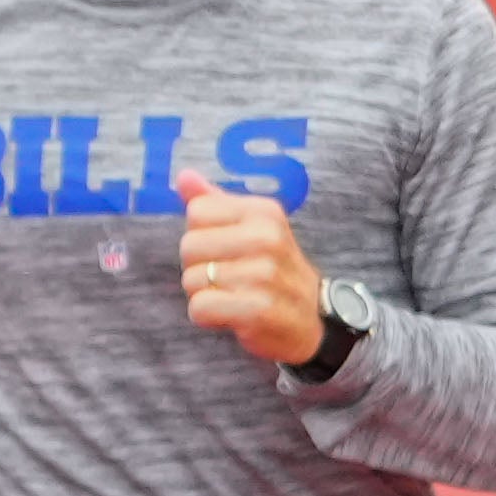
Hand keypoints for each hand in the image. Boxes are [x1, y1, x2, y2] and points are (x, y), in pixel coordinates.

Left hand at [177, 171, 326, 365]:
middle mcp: (267, 238)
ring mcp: (264, 274)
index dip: (202, 235)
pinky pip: (200, 307)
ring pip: (192, 279)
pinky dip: (207, 316)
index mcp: (264, 212)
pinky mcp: (259, 309)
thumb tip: (184, 176)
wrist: (312, 319)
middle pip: (189, 246)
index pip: (197, 212)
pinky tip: (231, 315)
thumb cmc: (273, 270)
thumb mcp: (253, 228)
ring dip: (204, 294)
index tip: (226, 250)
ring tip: (234, 296)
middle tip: (229, 278)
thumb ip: (216, 202)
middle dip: (199, 267)